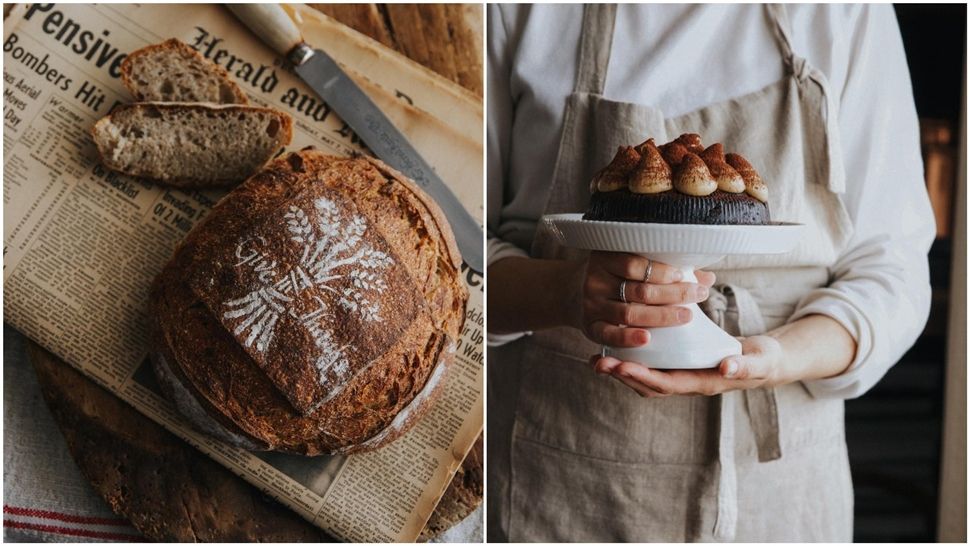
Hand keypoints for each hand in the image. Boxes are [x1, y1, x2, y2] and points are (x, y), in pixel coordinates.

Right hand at [569, 251, 714, 346]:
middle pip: (638, 290)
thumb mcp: (629, 264)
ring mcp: (591, 305)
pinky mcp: (589, 327)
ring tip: (687, 316)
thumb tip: (707, 276)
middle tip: (698, 295)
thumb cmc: (612, 276)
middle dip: (672, 294)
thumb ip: (664, 269)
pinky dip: (628, 338)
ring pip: (629, 313)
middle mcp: (595, 281)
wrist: (571, 292)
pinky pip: (610, 335)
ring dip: (661, 317)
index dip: (661, 271)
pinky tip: (648, 339)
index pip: (635, 264)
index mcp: (604, 258)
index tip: (685, 275)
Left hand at [590, 335, 785, 396]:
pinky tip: (615, 347)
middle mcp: (688, 382)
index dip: (642, 377)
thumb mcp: (759, 362)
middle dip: (622, 375)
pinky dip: (632, 360)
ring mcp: (682, 376)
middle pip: (648, 385)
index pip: (666, 384)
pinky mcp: (679, 365)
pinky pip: (651, 367)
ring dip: (621, 371)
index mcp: (703, 383)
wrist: (764, 362)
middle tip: (597, 362)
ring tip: (597, 359)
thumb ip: (745, 365)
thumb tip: (727, 367)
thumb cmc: (762, 361)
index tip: (621, 367)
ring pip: (645, 378)